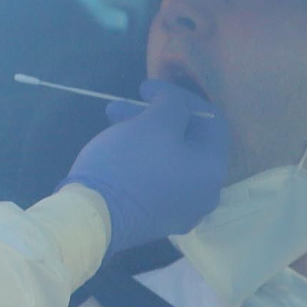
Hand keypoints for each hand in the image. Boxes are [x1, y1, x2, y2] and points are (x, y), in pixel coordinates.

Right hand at [59, 79, 228, 252]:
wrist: (94, 217)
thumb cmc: (130, 163)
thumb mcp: (155, 122)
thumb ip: (173, 103)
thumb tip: (173, 101)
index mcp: (212, 170)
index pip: (211, 121)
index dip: (181, 96)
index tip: (147, 88)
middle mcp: (205, 193)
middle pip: (187, 141)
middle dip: (156, 115)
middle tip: (126, 102)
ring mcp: (181, 209)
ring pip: (169, 159)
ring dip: (144, 133)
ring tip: (112, 118)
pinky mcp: (157, 218)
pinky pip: (157, 179)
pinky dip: (142, 158)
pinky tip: (117, 146)